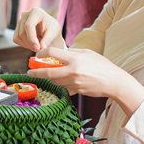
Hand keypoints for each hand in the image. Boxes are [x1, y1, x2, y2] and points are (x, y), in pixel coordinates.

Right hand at [13, 7, 61, 51]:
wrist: (48, 31)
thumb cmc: (52, 29)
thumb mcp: (54, 33)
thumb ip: (48, 39)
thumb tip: (42, 47)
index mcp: (36, 12)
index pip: (29, 25)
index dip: (31, 38)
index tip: (38, 48)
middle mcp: (26, 14)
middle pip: (23, 32)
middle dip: (31, 44)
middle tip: (40, 49)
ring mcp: (20, 21)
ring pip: (18, 36)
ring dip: (28, 45)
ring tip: (38, 45)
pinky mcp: (16, 28)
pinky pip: (16, 39)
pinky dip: (23, 44)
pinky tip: (32, 44)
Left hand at [27, 47, 143, 116]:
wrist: (114, 82)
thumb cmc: (102, 65)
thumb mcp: (88, 53)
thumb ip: (73, 53)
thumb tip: (61, 53)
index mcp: (75, 58)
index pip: (52, 53)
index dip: (42, 53)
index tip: (37, 55)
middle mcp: (73, 71)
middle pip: (48, 72)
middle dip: (36, 72)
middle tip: (29, 72)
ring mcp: (74, 82)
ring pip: (55, 81)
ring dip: (51, 78)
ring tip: (52, 74)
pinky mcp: (76, 90)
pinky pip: (64, 86)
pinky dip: (62, 83)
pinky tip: (66, 79)